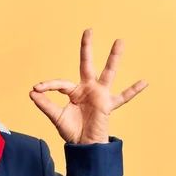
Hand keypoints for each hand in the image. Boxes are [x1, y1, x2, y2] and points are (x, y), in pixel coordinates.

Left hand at [29, 29, 147, 143]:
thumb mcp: (55, 116)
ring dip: (113, 57)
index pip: (60, 83)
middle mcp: (88, 89)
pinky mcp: (107, 105)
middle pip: (87, 64)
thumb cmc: (71, 130)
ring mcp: (99, 95)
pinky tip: (144, 82)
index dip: (48, 85)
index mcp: (74, 91)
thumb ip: (44, 104)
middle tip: (88, 30)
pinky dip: (133, 91)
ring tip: (119, 41)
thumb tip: (31, 92)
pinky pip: (122, 97)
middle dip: (87, 48)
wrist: (83, 144)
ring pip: (107, 73)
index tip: (37, 88)